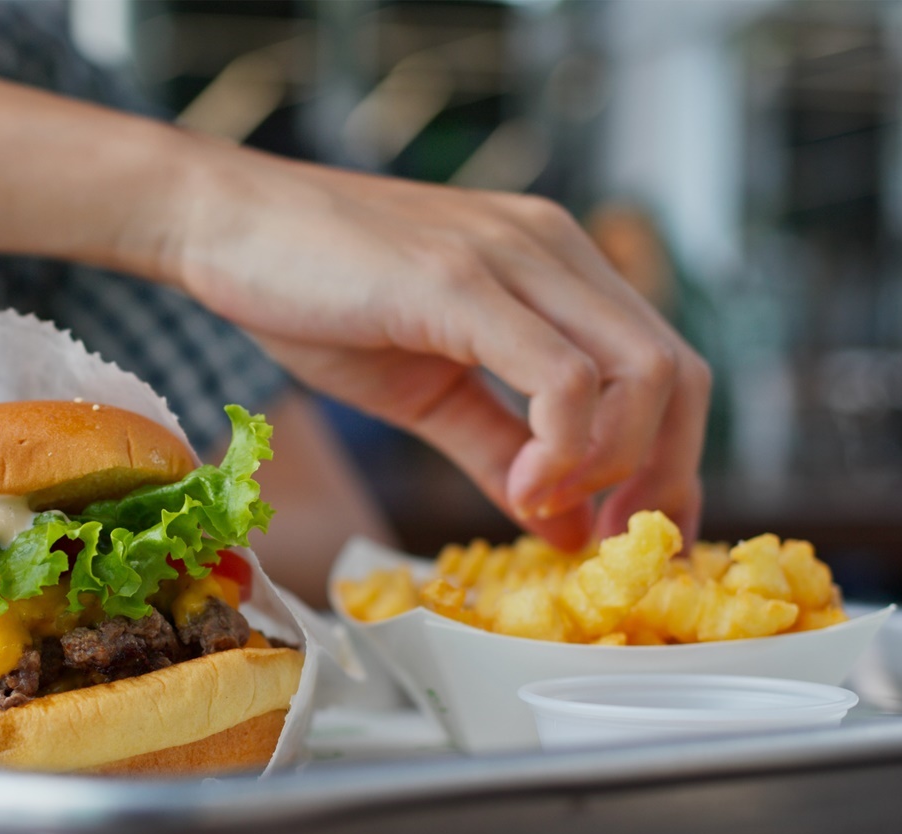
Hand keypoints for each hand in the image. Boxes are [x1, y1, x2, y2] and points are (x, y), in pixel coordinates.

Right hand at [163, 144, 710, 549]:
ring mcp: (514, 257)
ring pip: (641, 370)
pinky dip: (562, 450)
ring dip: (616, 465)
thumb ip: (500, 450)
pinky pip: (560, 376)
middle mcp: (553, 249)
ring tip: (548, 511)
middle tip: (609, 542)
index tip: (629, 532)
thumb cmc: (314, 295)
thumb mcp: (425, 389)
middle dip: (664, 475)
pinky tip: (520, 489)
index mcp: (554, 266)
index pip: (666, 364)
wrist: (223, 224)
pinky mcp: (460, 280)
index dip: (670, 461)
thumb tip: (561, 530)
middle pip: (679, 371)